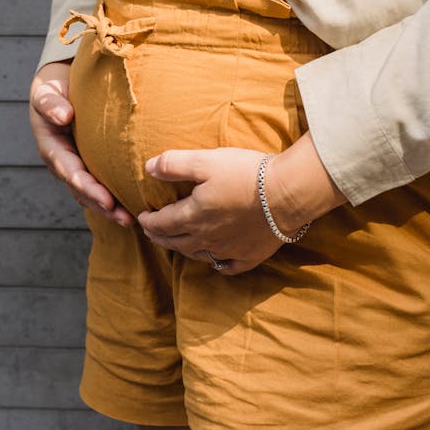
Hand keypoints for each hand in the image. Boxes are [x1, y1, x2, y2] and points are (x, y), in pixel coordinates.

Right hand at [29, 61, 133, 226]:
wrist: (58, 90)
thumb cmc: (53, 90)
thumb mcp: (45, 92)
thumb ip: (49, 103)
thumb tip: (63, 116)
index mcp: (52, 149)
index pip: (70, 173)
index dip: (88, 188)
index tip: (107, 201)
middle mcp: (63, 164)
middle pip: (82, 192)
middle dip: (103, 207)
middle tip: (126, 219)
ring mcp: (76, 168)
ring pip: (92, 195)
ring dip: (111, 210)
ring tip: (133, 220)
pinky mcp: (89, 167)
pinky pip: (102, 186)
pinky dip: (116, 198)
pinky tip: (135, 206)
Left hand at [138, 133, 344, 274]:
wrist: (288, 194)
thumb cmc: (246, 174)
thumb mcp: (206, 161)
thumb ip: (174, 164)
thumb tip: (148, 168)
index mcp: (193, 216)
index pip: (162, 223)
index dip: (149, 221)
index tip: (141, 218)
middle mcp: (207, 238)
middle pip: (176, 242)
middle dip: (160, 237)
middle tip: (152, 233)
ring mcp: (229, 250)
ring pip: (198, 255)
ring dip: (183, 250)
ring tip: (177, 244)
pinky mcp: (250, 256)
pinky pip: (228, 267)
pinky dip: (218, 265)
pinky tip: (216, 261)